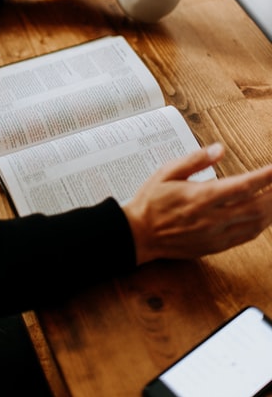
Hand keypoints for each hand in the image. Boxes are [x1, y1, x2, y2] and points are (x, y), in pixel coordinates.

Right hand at [122, 143, 271, 263]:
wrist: (138, 234)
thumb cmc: (150, 202)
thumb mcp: (167, 172)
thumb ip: (195, 160)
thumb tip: (219, 149)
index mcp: (200, 197)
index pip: (243, 186)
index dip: (265, 177)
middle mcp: (211, 219)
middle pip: (256, 206)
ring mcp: (214, 235)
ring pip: (255, 224)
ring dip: (271, 210)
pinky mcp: (214, 247)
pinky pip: (245, 237)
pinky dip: (259, 225)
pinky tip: (263, 216)